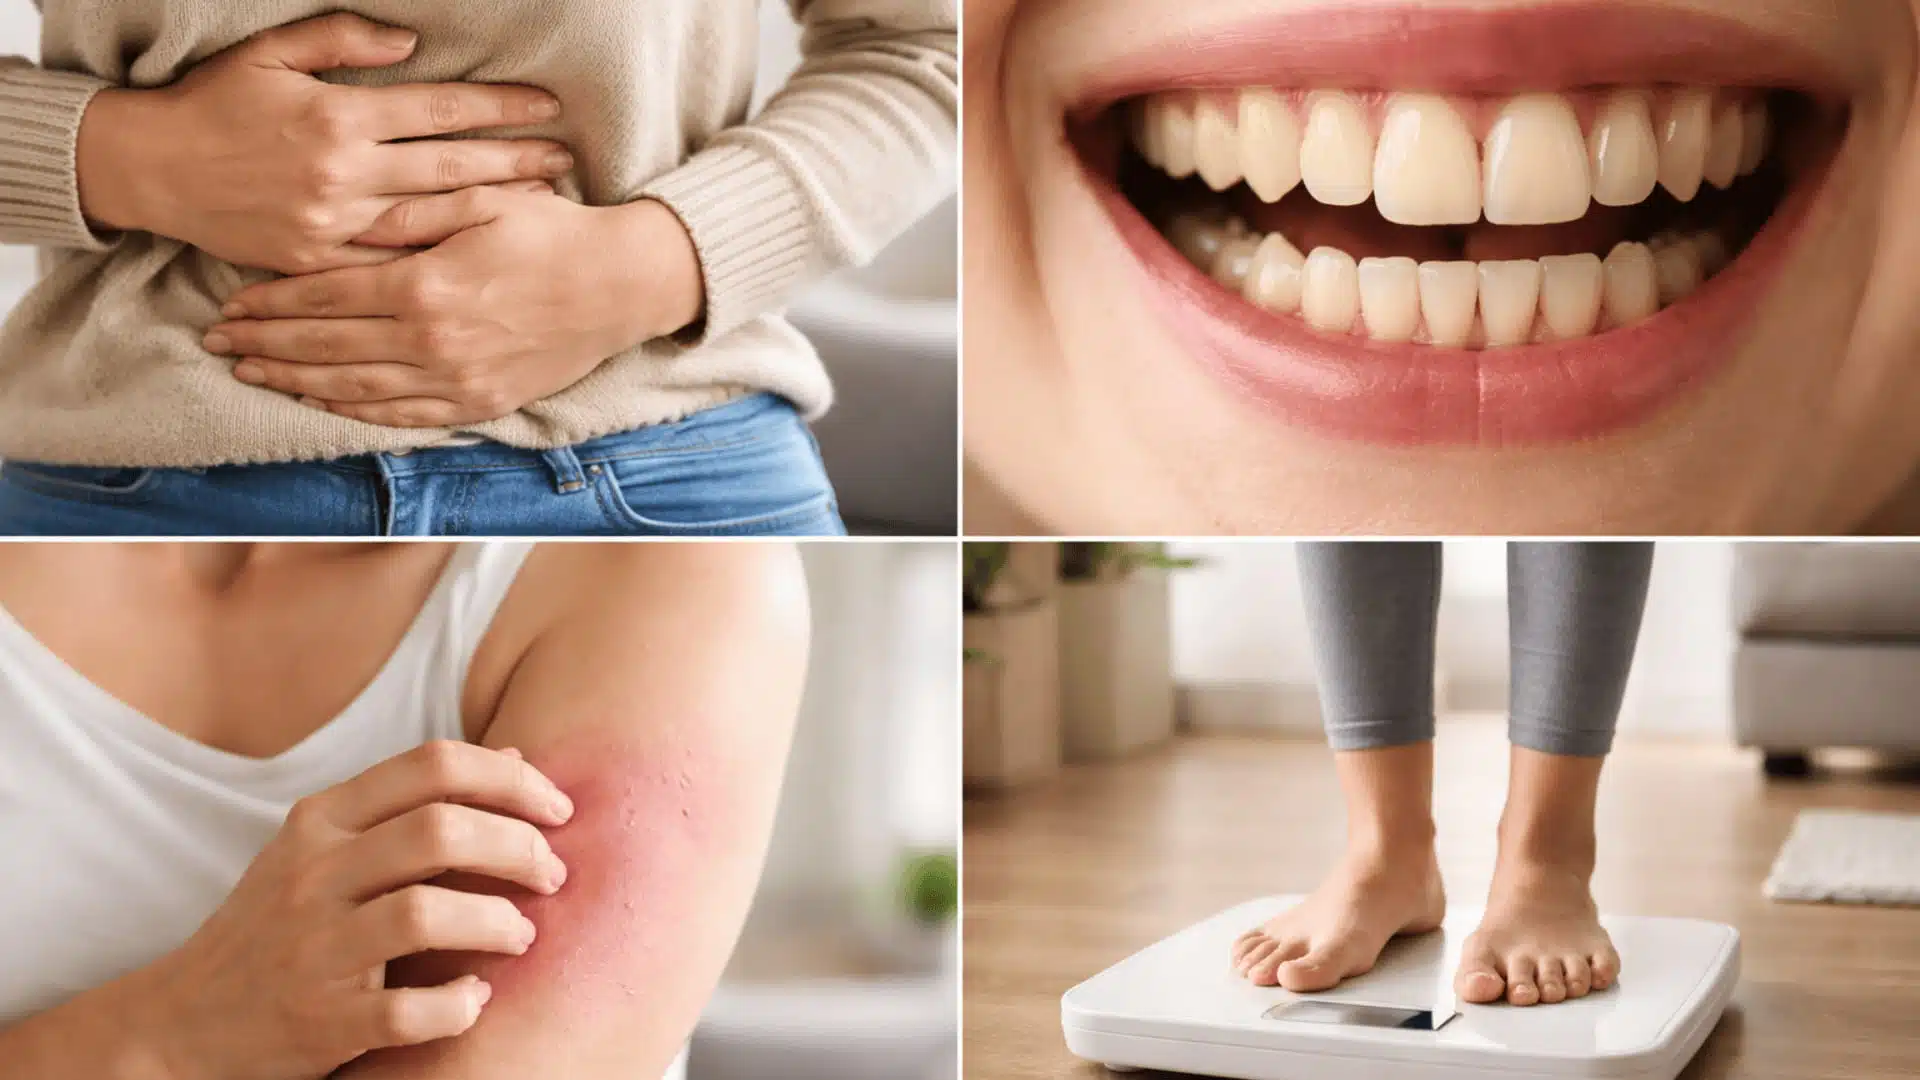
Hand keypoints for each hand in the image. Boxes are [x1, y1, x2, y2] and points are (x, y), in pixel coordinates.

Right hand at [76, 13, 574, 275]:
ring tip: (544, 205)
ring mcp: (333, 223)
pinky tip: (479, 252)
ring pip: (432, 219)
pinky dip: (438, 256)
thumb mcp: (270, 53)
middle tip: (568, 159)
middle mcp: (343, 173)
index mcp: (339, 117)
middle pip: (452, 167)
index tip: (547, 107)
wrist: (151, 169)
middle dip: (516, 161)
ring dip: (492, 211)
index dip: (499, 107)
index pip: (440, 109)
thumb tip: (411, 42)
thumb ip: (342, 41)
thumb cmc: (213, 104)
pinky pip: (389, 263)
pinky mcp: (317, 261)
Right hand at [127, 742, 572, 1079]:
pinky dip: (459, 1006)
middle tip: (555, 873)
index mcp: (322, 820)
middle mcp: (312, 874)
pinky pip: (408, 1010)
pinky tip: (477, 999)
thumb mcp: (329, 847)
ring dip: (498, 923)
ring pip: (428, 914)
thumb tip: (518, 761)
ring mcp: (312, 948)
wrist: (180, 1023)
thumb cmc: (279, 925)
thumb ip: (414, 803)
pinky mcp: (318, 1021)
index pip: (433, 765)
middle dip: (521, 846)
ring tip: (523, 934)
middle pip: (441, 829)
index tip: (559, 810)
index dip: (513, 781)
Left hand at [206, 188, 705, 426]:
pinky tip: (319, 401)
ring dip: (295, 382)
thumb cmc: (554, 235)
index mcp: (426, 286)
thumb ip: (410, 217)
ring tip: (253, 375)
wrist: (621, 286)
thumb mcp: (481, 202)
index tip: (232, 304)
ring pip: (354, 388)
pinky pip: (401, 416)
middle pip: (326, 346)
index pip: (325, 297)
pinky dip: (352, 411)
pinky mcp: (479, 404)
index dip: (270, 303)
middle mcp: (432, 342)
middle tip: (219, 343)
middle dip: (266, 344)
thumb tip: (347, 229)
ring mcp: (456, 380)